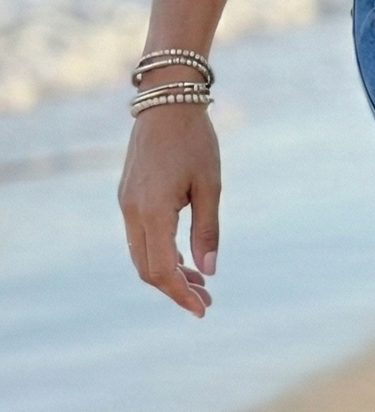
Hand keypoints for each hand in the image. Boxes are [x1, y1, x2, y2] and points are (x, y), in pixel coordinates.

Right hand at [117, 107, 220, 317]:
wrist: (167, 101)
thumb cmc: (195, 140)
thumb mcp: (210, 186)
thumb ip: (208, 229)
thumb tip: (210, 270)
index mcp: (153, 211)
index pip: (162, 270)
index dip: (181, 294)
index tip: (202, 309)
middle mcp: (133, 211)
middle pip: (147, 268)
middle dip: (176, 288)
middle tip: (206, 299)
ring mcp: (126, 204)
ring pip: (141, 254)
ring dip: (168, 272)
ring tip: (200, 281)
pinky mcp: (128, 196)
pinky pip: (139, 237)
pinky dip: (159, 253)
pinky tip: (183, 257)